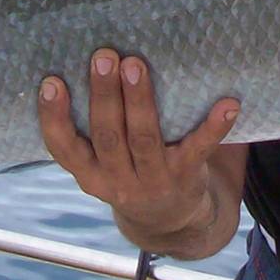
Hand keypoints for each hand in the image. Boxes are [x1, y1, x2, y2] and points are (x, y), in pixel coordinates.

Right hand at [37, 48, 238, 238]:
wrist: (171, 223)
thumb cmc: (129, 172)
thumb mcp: (101, 165)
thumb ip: (90, 130)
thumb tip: (81, 60)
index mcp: (89, 174)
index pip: (64, 148)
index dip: (54, 117)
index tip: (51, 82)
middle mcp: (117, 181)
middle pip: (107, 137)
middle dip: (103, 95)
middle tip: (103, 56)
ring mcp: (153, 181)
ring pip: (144, 139)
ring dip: (139, 101)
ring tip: (136, 65)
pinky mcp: (187, 177)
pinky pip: (199, 149)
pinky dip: (214, 126)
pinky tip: (228, 104)